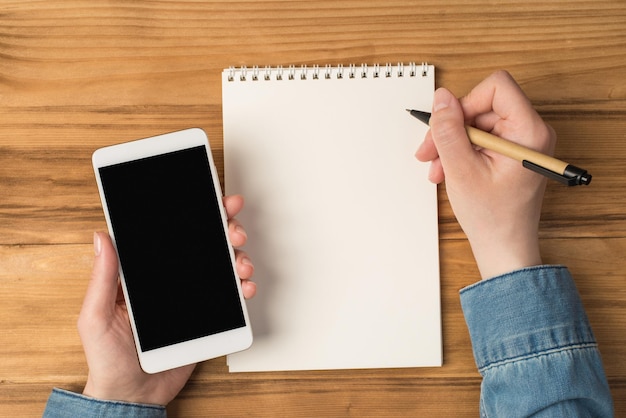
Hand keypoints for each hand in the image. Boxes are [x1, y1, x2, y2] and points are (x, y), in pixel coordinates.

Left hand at [79, 195, 255, 404]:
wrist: (132, 396)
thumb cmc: (108, 360)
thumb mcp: (95, 317)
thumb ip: (102, 279)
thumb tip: (101, 238)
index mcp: (145, 274)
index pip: (172, 236)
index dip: (194, 215)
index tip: (211, 202)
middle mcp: (172, 281)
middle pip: (205, 244)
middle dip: (225, 229)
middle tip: (233, 229)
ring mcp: (192, 297)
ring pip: (222, 266)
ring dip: (238, 256)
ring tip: (240, 263)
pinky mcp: (208, 317)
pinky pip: (230, 297)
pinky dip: (243, 287)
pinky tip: (244, 286)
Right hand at [415, 71, 555, 278]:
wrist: (504, 247)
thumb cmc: (493, 216)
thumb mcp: (461, 169)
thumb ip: (449, 130)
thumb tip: (442, 98)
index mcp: (529, 132)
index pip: (496, 87)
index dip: (466, 103)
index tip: (448, 127)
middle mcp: (531, 132)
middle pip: (482, 106)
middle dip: (452, 129)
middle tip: (429, 152)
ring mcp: (522, 142)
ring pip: (476, 123)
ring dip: (451, 144)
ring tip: (438, 168)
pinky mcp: (511, 151)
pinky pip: (480, 138)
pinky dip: (460, 152)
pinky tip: (447, 171)